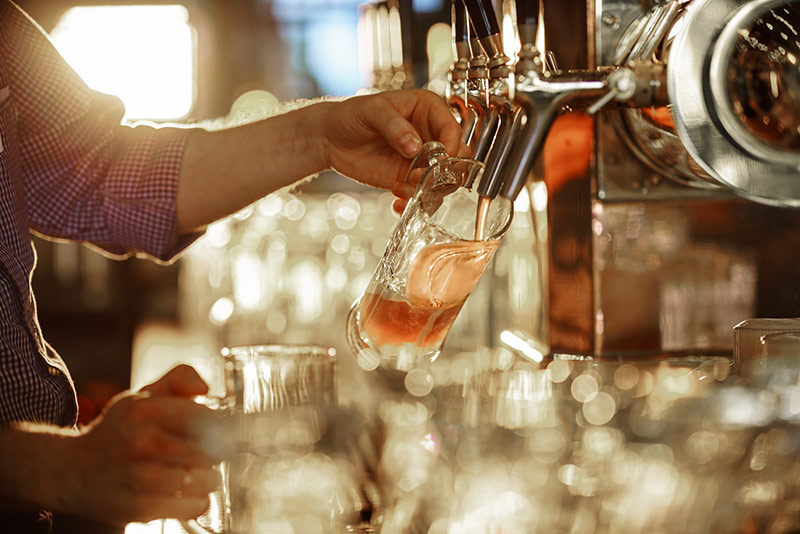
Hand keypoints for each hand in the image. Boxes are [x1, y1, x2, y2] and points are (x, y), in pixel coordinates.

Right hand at [54, 365, 227, 524]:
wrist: (73, 470)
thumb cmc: (120, 430)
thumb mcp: (145, 394)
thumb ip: (180, 379)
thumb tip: (204, 388)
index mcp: (145, 408)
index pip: (207, 417)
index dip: (222, 426)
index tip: (223, 431)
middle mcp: (142, 441)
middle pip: (212, 450)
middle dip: (217, 452)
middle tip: (208, 453)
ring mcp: (140, 477)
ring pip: (207, 480)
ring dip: (209, 478)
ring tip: (195, 472)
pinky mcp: (140, 508)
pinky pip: (194, 506)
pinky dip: (196, 501)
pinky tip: (183, 492)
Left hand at [321, 89, 467, 209]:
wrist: (331, 138)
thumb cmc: (353, 114)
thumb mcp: (372, 111)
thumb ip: (394, 126)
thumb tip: (415, 146)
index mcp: (428, 110)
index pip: (452, 128)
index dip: (451, 145)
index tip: (440, 159)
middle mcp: (429, 135)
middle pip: (456, 158)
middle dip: (444, 171)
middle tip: (420, 176)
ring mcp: (421, 159)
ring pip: (442, 180)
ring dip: (429, 190)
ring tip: (403, 188)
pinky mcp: (408, 178)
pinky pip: (422, 194)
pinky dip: (413, 201)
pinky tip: (397, 202)